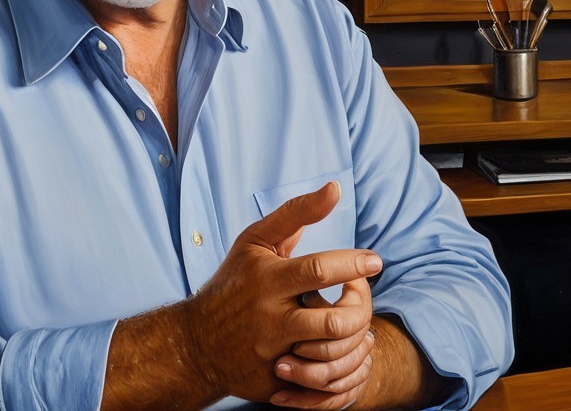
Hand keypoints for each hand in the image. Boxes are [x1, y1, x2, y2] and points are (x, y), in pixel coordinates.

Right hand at [185, 182, 382, 402]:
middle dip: (361, 309)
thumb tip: (335, 188)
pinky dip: (337, 366)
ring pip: (331, 354)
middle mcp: (269, 317)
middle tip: (364, 299)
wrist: (196, 342)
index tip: (374, 261)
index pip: (317, 270)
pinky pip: (319, 381)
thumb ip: (296, 214)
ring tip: (355, 323)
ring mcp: (271, 353)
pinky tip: (339, 349)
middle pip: (332, 321)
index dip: (353, 264)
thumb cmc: (234, 282)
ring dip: (353, 340)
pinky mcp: (275, 383)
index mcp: (266, 279)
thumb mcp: (255, 241)